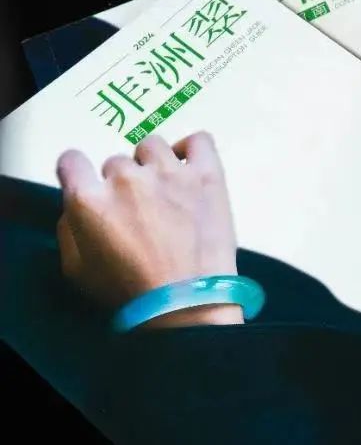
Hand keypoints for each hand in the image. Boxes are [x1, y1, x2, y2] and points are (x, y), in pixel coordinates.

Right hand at [55, 132, 242, 327]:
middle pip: (116, 163)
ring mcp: (169, 173)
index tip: (93, 189)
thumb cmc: (129, 295)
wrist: (186, 304)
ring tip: (165, 193)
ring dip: (153, 166)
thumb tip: (77, 206)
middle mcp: (126, 179)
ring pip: (152, 147)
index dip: (79, 175)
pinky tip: (189, 169)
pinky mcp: (207, 175)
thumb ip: (69, 229)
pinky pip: (199, 141)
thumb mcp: (76, 270)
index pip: (71, 161)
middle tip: (139, 214)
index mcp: (89, 200)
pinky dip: (192, 149)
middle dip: (123, 185)